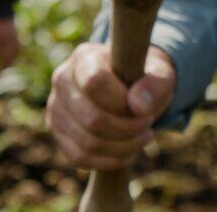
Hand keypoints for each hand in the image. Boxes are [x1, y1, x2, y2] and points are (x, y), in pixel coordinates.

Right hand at [46, 43, 174, 169]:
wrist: (131, 88)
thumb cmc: (144, 78)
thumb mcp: (160, 74)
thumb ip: (155, 84)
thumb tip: (138, 107)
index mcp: (85, 57)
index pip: (95, 81)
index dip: (122, 101)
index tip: (144, 108)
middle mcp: (63, 79)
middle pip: (92, 118)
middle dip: (128, 129)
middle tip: (148, 125)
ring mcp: (56, 107)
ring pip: (87, 142)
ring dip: (123, 147)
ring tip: (143, 137)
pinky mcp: (58, 132)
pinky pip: (79, 157)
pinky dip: (109, 161)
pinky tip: (128, 153)